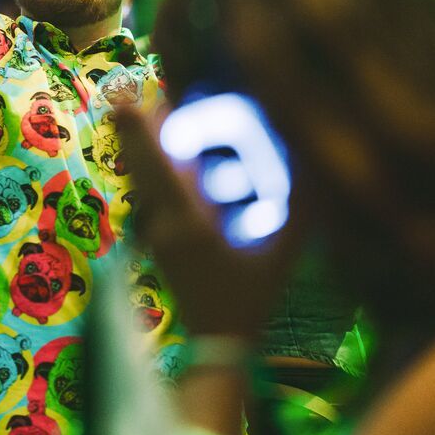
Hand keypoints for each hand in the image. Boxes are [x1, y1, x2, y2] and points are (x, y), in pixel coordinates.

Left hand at [117, 105, 299, 338]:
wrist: (217, 342)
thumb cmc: (253, 299)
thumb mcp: (281, 256)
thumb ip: (299, 213)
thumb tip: (315, 168)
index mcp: (192, 225)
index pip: (161, 170)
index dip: (143, 134)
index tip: (127, 102)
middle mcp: (163, 224)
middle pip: (140, 167)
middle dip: (131, 130)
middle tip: (120, 93)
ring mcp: (154, 232)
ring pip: (138, 179)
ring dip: (136, 145)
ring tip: (131, 107)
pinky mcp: (153, 237)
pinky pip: (144, 192)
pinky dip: (145, 166)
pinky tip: (149, 147)